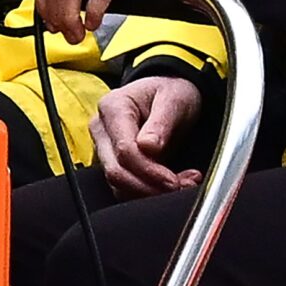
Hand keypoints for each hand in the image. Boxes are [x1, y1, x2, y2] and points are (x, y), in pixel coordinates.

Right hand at [90, 75, 203, 196]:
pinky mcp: (112, 163)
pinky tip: (173, 184)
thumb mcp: (175, 99)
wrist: (168, 97)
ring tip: (183, 183)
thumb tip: (148, 146)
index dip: (149, 171)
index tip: (174, 180)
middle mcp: (102, 129)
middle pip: (116, 171)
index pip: (124, 150)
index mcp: (113, 107)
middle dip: (150, 186)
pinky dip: (149, 193)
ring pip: (118, 185)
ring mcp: (103, 148)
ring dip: (151, 192)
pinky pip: (125, 188)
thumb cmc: (171, 93)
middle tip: (182, 186)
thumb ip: (162, 121)